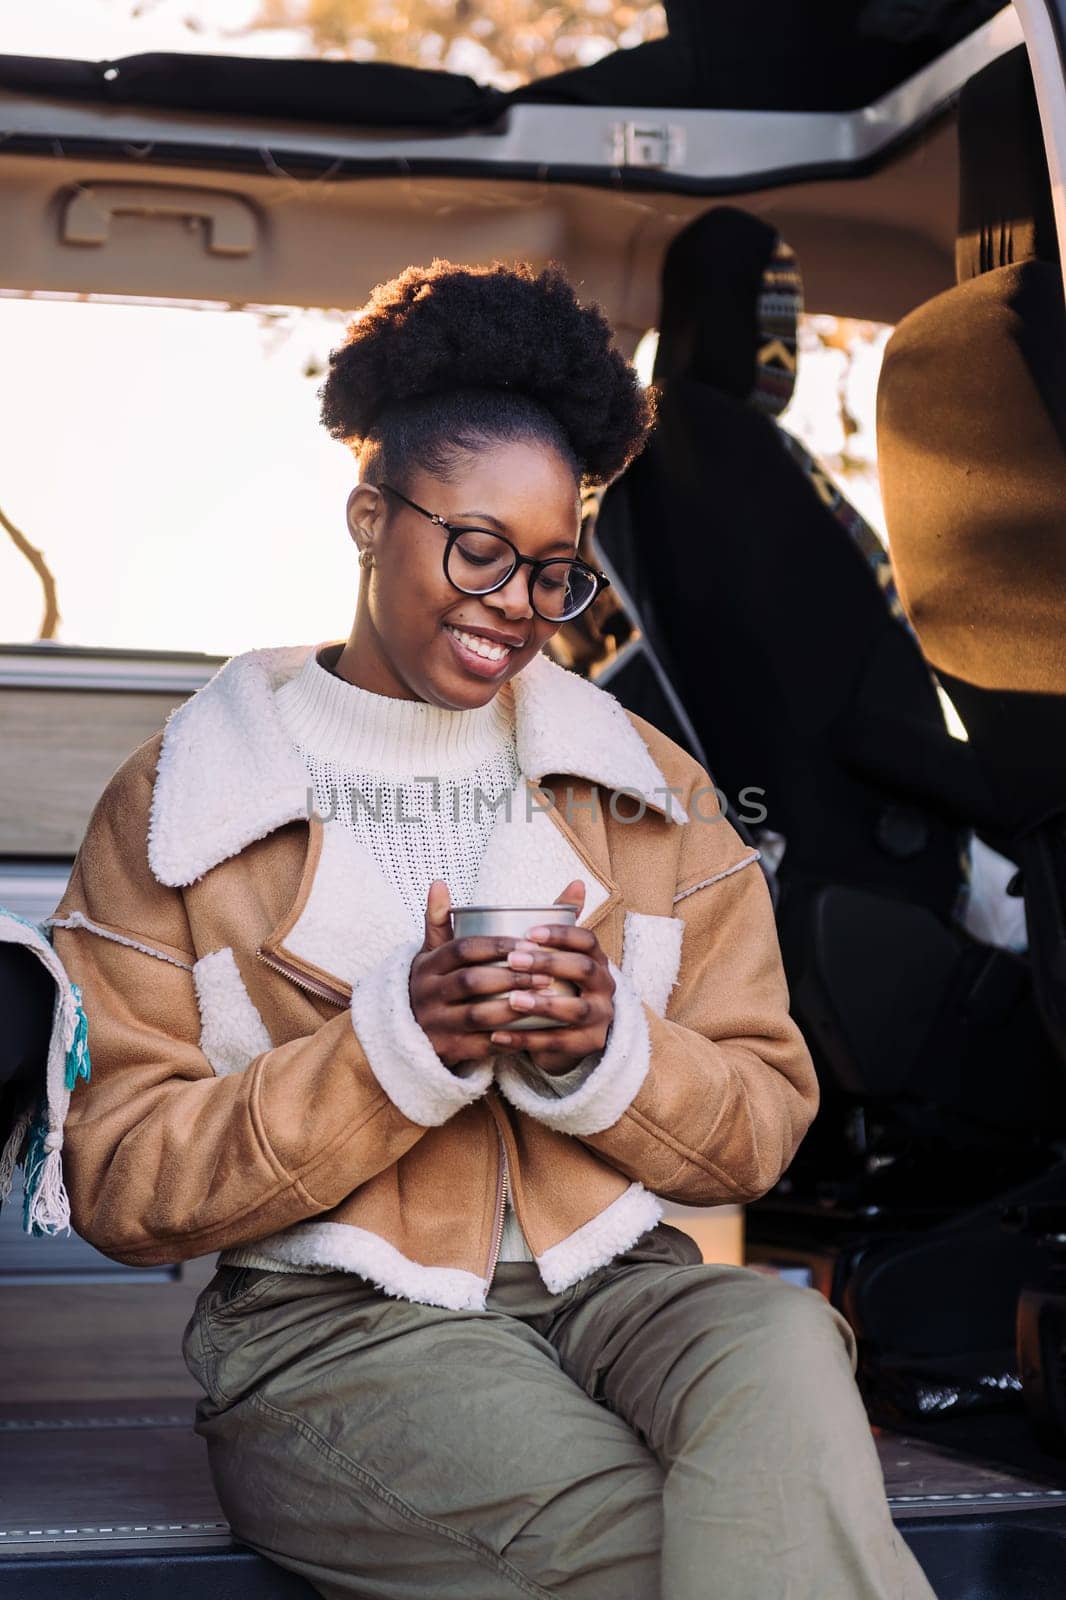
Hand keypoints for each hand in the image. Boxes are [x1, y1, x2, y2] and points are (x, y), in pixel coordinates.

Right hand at [408, 880, 558, 1071]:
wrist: (405, 1033)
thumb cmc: (432, 983)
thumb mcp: (430, 952)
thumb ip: (440, 919)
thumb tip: (439, 881)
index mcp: (428, 965)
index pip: (463, 949)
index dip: (497, 945)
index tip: (529, 943)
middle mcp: (428, 993)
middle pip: (472, 981)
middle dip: (511, 976)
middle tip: (545, 972)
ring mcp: (436, 1023)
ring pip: (478, 1015)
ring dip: (514, 1007)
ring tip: (544, 998)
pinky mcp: (447, 1050)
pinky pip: (481, 1045)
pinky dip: (507, 1038)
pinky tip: (532, 1030)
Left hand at [489, 879, 614, 1074]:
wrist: (575, 1034)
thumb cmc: (560, 984)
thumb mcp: (563, 955)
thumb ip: (563, 921)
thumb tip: (576, 881)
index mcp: (597, 959)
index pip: (587, 940)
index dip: (561, 934)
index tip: (529, 932)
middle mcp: (605, 986)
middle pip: (583, 970)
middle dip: (549, 963)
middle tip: (513, 960)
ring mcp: (600, 1017)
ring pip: (574, 1010)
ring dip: (542, 1004)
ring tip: (511, 1000)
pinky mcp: (588, 1045)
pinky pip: (557, 1043)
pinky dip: (526, 1041)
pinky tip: (497, 1036)